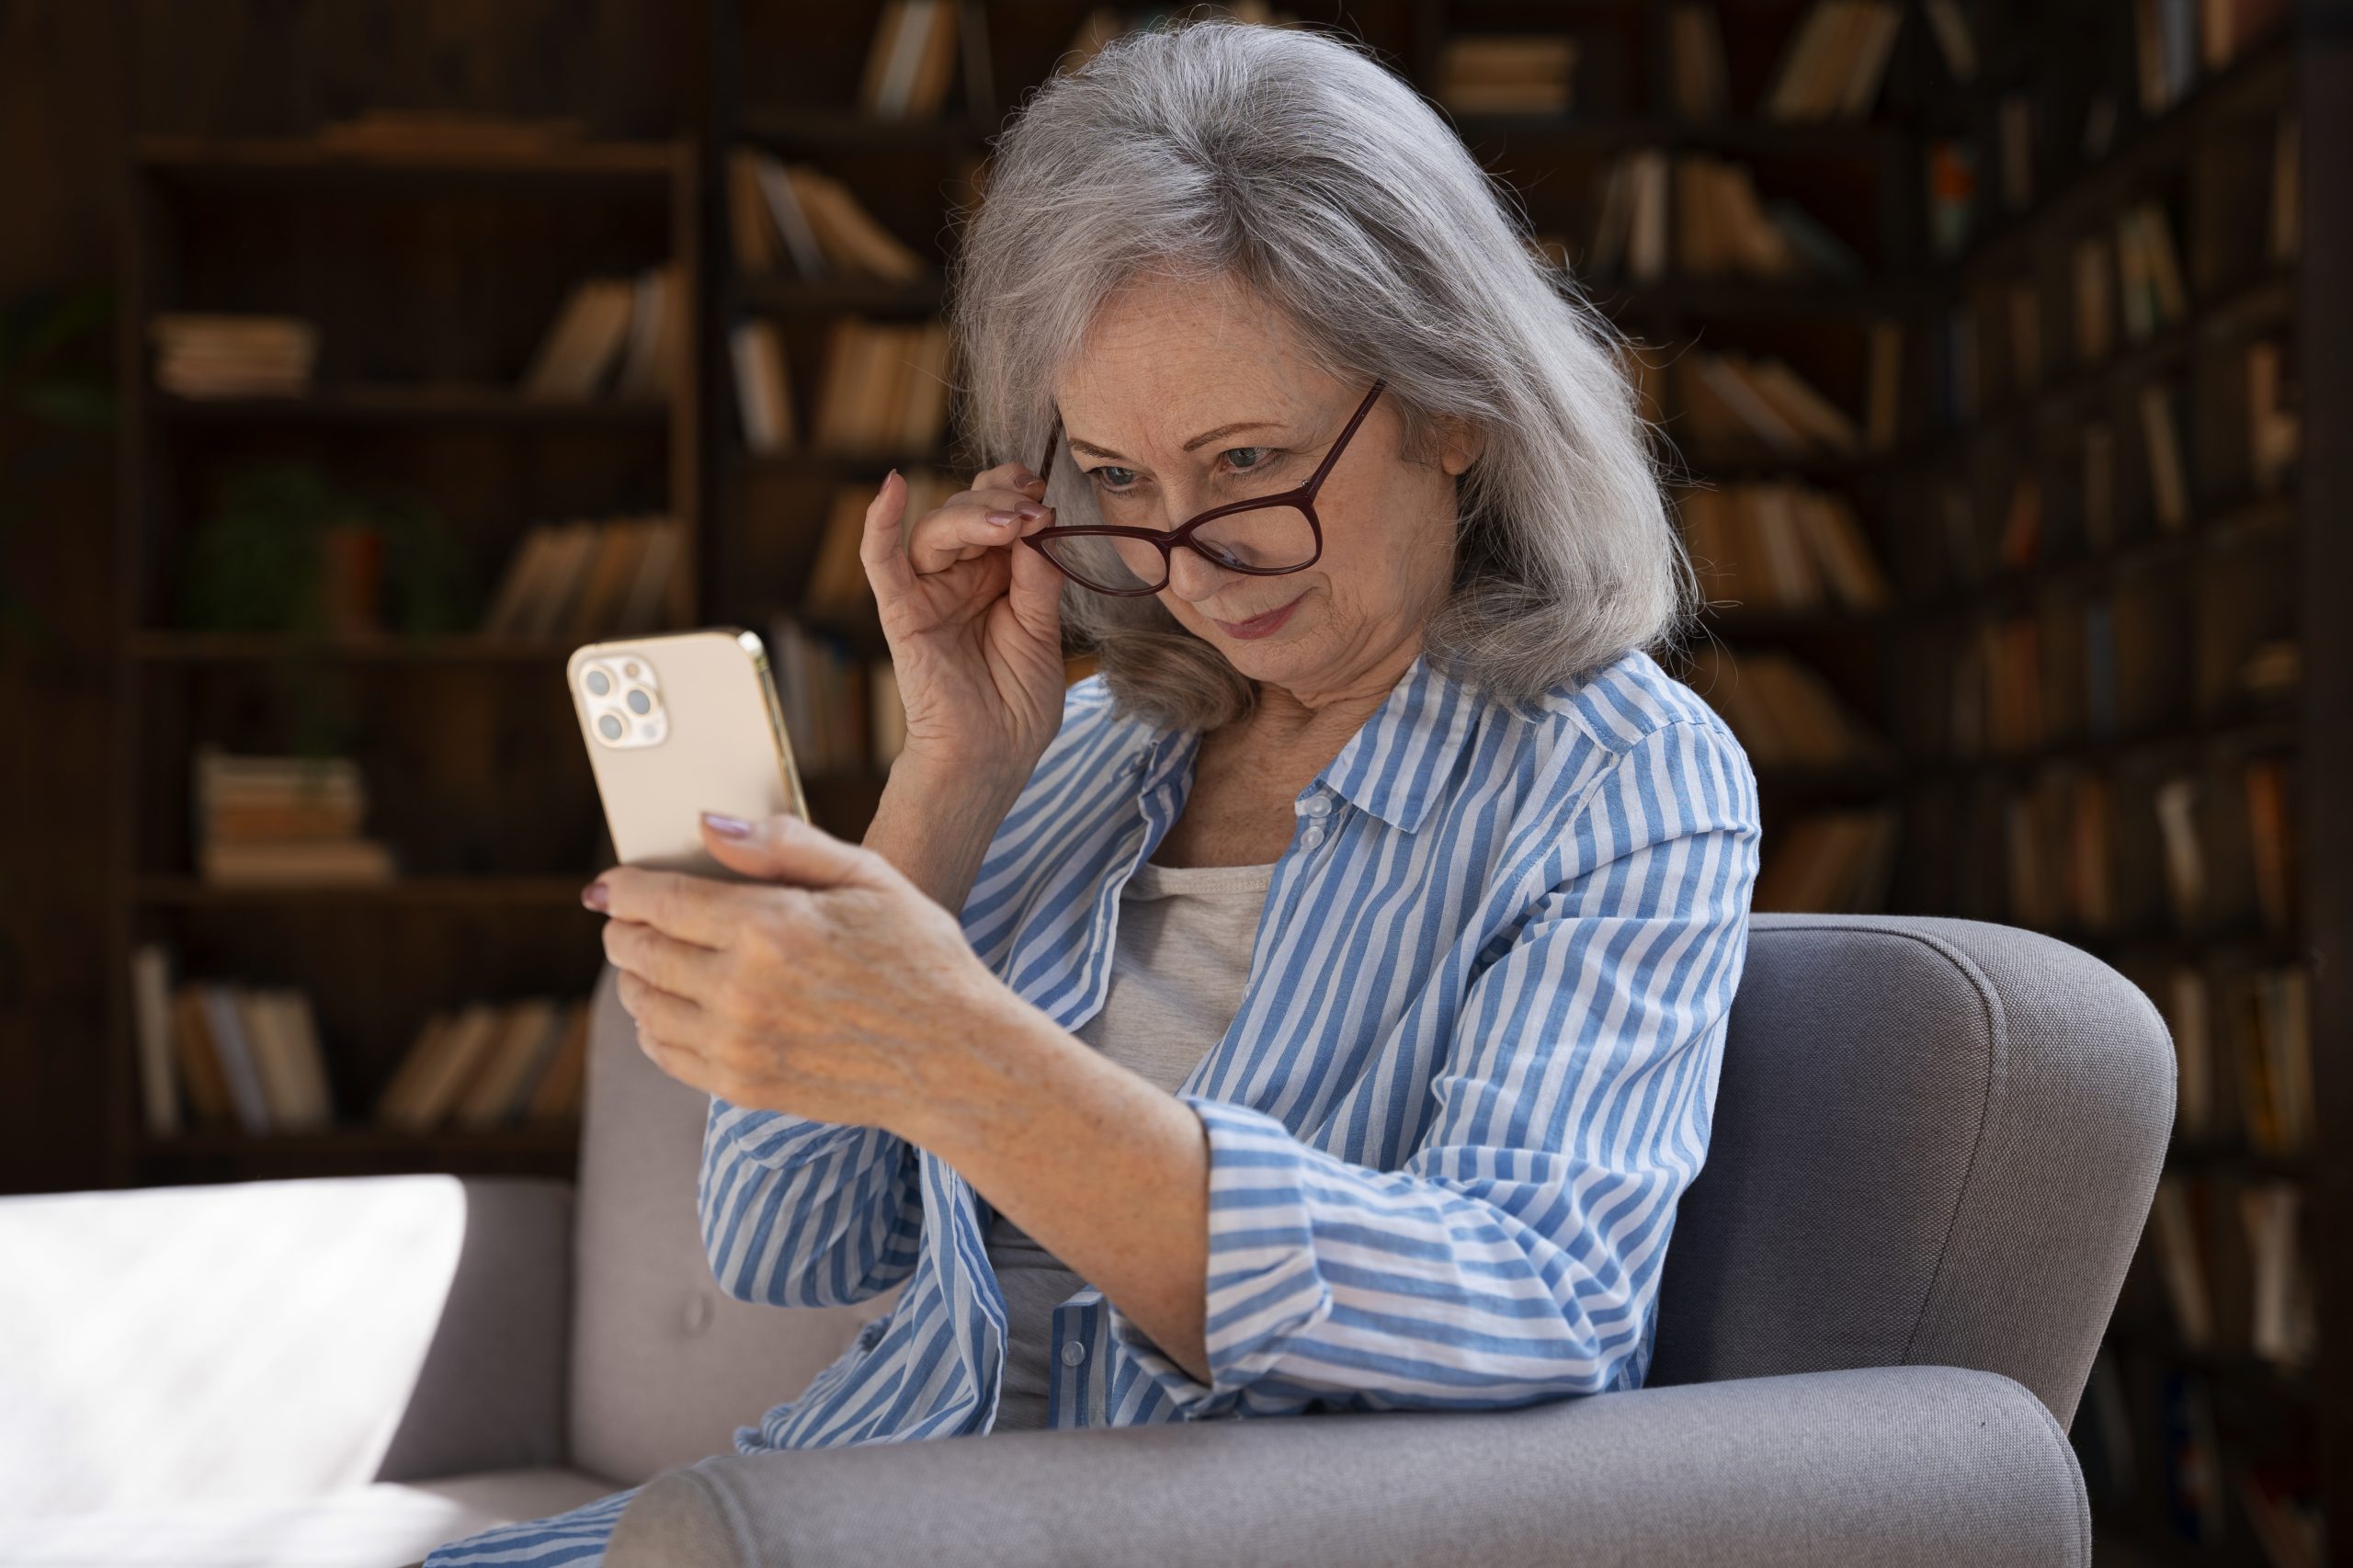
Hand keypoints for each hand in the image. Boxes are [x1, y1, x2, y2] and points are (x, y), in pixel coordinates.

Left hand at [586, 809, 1014, 1130]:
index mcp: (770, 926)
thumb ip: (784, 846)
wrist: (954, 1058)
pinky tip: (672, 1007)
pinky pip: (664, 1051)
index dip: (623, 887)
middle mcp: (743, 988)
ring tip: (651, 959)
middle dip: (624, 927)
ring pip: (642, 1003)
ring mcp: (739, 1043)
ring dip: (634, 975)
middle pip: (636, 951)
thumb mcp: (868, 877)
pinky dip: (653, 1025)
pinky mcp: (743, 1085)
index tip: (613, 884)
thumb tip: (707, 826)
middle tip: (631, 917)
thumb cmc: (920, 957)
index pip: (657, 900)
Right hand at [862, 462, 1068, 778]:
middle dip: (999, 501)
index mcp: (997, 577)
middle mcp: (961, 578)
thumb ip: (1038, 579)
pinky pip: (881, 564)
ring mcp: (929, 594)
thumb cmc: (1017, 706)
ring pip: (935, 532)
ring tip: (1007, 524)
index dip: (1015, 492)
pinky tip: (891, 488)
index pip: (997, 512)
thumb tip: (1038, 522)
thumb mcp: (1042, 634)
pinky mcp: (902, 615)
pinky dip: (879, 525)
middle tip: (1030, 511)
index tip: (1041, 495)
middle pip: (966, 513)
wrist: (991, 758)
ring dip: (970, 516)